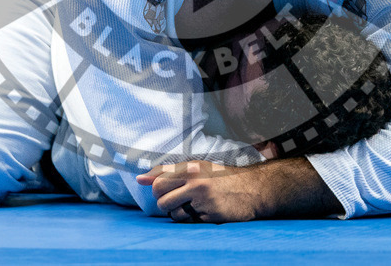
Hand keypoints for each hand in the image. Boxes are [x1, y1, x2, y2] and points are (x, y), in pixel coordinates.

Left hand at [136, 160, 264, 222]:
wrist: (251, 189)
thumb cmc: (220, 177)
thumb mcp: (195, 167)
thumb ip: (167, 172)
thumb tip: (139, 178)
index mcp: (190, 168)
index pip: (158, 183)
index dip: (157, 190)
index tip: (165, 191)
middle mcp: (196, 182)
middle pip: (162, 201)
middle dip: (166, 204)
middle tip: (178, 200)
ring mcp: (204, 199)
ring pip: (174, 214)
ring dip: (180, 214)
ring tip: (193, 206)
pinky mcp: (211, 215)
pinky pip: (190, 222)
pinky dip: (194, 219)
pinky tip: (205, 211)